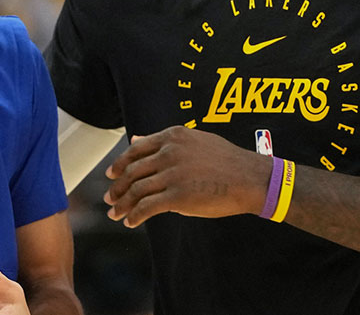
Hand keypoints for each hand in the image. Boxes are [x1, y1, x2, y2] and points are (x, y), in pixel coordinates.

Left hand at [104, 126, 269, 227]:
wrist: (250, 178)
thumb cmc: (225, 160)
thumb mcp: (194, 140)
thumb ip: (163, 141)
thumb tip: (135, 139)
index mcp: (173, 136)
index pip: (135, 149)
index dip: (120, 163)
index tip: (111, 174)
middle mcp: (169, 152)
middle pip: (132, 171)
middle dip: (117, 187)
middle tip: (110, 198)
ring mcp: (173, 174)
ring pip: (136, 190)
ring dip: (122, 204)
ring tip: (116, 213)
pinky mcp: (178, 196)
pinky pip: (147, 207)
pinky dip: (135, 216)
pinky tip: (131, 222)